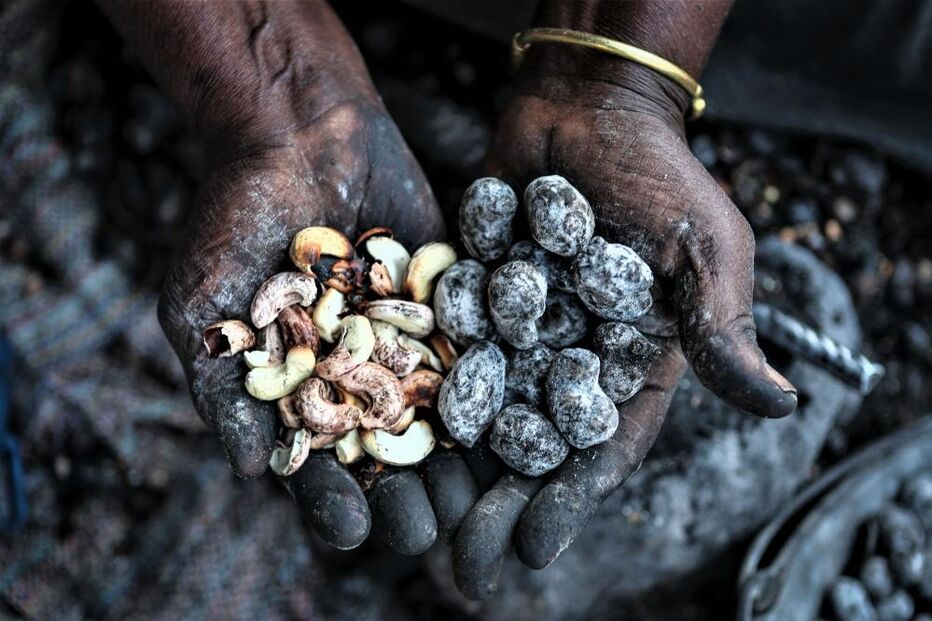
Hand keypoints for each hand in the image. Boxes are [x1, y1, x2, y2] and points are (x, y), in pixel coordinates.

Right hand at [115, 0, 479, 554]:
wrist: (296, 130)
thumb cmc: (233, 217)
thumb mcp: (204, 306)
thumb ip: (223, 389)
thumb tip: (248, 472)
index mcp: (301, 387)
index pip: (319, 463)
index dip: (332, 500)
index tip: (352, 530)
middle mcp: (358, 370)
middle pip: (387, 449)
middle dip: (406, 492)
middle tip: (426, 530)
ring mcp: (408, 337)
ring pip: (437, 412)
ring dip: (456, 460)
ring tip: (476, 500)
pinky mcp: (451, 299)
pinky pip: (473, 349)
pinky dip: (491, 386)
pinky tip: (511, 423)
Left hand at [452, 72, 796, 596]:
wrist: (587, 105)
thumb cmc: (658, 173)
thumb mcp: (704, 247)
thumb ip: (721, 326)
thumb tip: (782, 405)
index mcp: (632, 361)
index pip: (602, 447)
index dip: (570, 501)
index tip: (535, 551)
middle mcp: (570, 354)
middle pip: (531, 444)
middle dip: (499, 503)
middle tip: (464, 562)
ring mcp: (516, 327)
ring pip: (480, 410)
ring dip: (452, 466)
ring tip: (417, 514)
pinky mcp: (472, 293)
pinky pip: (444, 349)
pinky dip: (420, 390)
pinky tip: (387, 432)